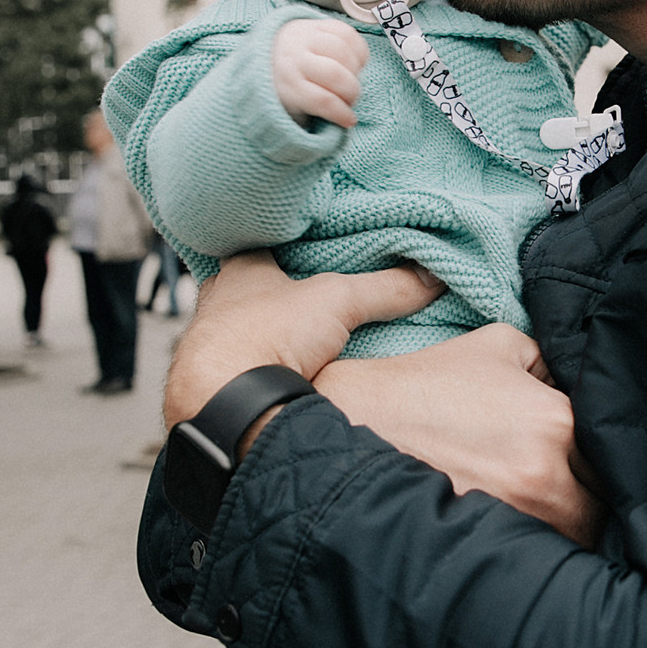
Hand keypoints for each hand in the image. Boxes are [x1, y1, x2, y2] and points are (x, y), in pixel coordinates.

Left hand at [164, 251, 440, 427]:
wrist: (224, 401)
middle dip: (284, 295)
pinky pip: (246, 365)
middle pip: (257, 290)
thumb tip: (432, 276)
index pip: (267, 246)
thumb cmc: (266, 334)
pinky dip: (267, 366)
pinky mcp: (217, 380)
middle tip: (318, 299)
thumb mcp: (337, 301)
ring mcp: (213, 343)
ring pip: (248, 329)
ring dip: (274, 334)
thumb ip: (387, 288)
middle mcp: (218, 301)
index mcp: (238, 269)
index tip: (321, 251)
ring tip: (309, 339)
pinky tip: (291, 374)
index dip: (294, 248)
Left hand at [273, 20, 368, 128]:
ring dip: (356, 70)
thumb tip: (344, 125)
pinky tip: (356, 63)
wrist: (269, 54)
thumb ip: (314, 116)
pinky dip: (358, 50)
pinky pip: (346, 33)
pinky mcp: (317, 24)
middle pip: (335, 74)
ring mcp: (306, 38)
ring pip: (343, 51)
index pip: (321, 100)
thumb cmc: (288, 88)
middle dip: (352, 91)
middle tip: (351, 99)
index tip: (350, 121)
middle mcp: (295, 58)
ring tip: (352, 79)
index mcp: (287, 85)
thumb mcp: (292, 107)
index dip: (342, 113)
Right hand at [319, 325, 604, 547]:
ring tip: (542, 514)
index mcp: (557, 422)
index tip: (595, 460)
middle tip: (572, 490)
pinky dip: (529, 550)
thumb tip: (576, 386)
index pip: (615, 454)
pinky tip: (514, 535)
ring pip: (572, 539)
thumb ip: (551, 361)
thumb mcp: (497, 346)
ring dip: (565, 529)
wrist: (352, 422)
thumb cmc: (426, 383)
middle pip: (603, 508)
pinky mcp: (482, 545)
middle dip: (592, 499)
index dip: (607, 458)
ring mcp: (515, 517)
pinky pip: (529, 557)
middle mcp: (545, 475)